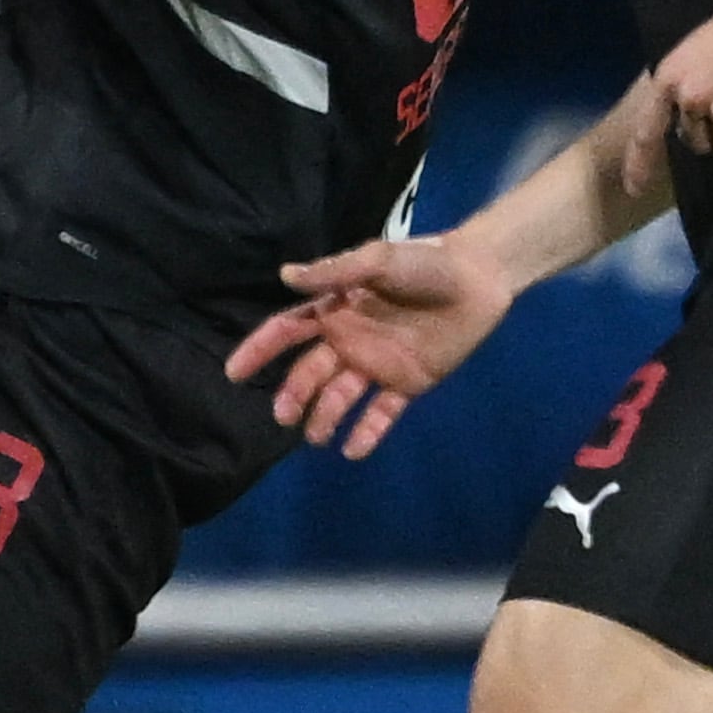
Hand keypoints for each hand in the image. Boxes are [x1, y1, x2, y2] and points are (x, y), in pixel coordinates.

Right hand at [225, 229, 514, 457]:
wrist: (479, 277)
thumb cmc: (425, 263)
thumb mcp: (378, 260)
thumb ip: (334, 272)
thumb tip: (286, 276)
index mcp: (335, 310)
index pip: (287, 332)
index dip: (259, 349)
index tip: (233, 372)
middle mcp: (349, 341)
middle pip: (309, 373)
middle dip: (293, 395)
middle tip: (284, 416)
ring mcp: (377, 365)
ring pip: (340, 397)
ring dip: (324, 418)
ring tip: (315, 438)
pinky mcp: (407, 383)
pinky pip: (381, 413)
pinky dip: (366, 433)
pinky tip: (352, 452)